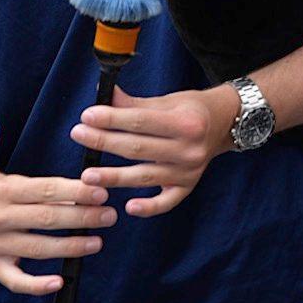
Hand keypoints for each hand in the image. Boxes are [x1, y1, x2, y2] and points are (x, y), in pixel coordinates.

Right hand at [0, 173, 115, 295]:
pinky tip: (59, 282)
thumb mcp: (24, 183)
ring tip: (96, 242)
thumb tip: (92, 197)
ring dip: (71, 246)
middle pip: (46, 219)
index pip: (47, 190)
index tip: (102, 194)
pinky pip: (15, 281)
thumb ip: (54, 191)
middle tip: (109, 216)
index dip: (77, 192)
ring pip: (37, 248)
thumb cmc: (6, 192)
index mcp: (5, 190)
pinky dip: (37, 285)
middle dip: (82, 217)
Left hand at [70, 84, 238, 217]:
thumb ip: (134, 104)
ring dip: (114, 177)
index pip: (141, 121)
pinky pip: (166, 202)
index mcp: (185, 122)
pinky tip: (129, 207)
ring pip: (145, 176)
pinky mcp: (188, 187)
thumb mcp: (167, 101)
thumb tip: (104, 95)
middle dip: (104, 142)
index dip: (112, 119)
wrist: (224, 123)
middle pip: (138, 148)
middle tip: (78, 135)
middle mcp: (189, 149)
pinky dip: (149, 207)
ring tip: (87, 175)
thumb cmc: (191, 110)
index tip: (87, 116)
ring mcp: (189, 171)